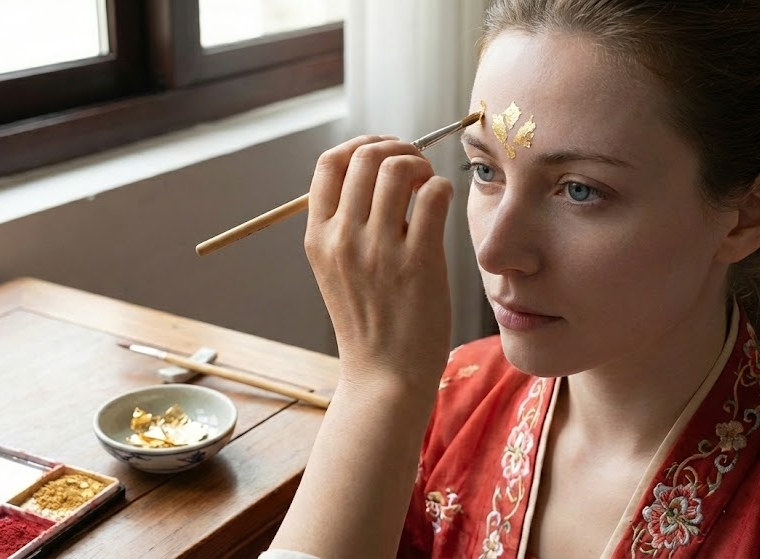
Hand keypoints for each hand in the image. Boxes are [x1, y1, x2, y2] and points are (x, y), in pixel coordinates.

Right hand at [304, 136, 453, 390]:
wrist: (384, 376)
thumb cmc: (369, 322)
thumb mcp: (336, 271)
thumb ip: (345, 225)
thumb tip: (376, 172)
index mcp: (318, 237)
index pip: (329, 162)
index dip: (360, 144)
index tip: (382, 152)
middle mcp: (343, 238)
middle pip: (365, 156)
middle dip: (396, 147)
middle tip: (415, 165)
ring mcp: (379, 251)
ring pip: (399, 167)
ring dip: (421, 165)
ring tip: (428, 186)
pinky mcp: (418, 263)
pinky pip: (433, 196)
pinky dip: (442, 188)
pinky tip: (442, 205)